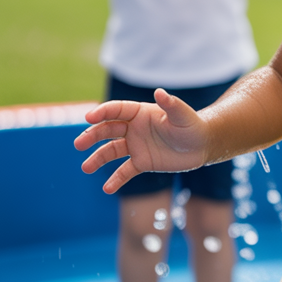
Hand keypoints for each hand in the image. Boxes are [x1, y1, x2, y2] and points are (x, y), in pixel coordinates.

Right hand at [74, 90, 209, 193]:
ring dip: (97, 158)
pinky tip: (107, 189)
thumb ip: (171, 104)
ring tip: (86, 168)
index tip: (89, 118)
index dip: (102, 112)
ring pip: (111, 151)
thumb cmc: (192, 126)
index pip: (116, 110)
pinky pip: (124, 171)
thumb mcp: (183, 115)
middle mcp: (134, 128)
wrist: (202, 145)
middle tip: (79, 144)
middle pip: (107, 130)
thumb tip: (159, 92)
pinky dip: (116, 180)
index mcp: (141, 113)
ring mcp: (136, 146)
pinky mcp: (142, 162)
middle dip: (92, 136)